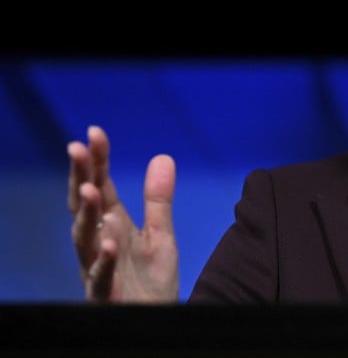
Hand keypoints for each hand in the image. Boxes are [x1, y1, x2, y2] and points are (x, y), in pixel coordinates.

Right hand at [67, 125, 179, 301]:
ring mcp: (99, 269)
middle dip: (80, 177)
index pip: (101, 186)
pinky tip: (110, 242)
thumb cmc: (150, 282)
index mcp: (112, 225)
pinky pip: (102, 277)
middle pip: (85, 206)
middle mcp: (99, 243)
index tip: (95, 132)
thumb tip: (163, 156)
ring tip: (91, 188)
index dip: (97, 160)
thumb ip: (158, 200)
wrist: (155, 322)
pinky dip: (104, 260)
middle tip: (77, 148)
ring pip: (84, 239)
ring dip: (86, 214)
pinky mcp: (106, 295)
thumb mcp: (160, 235)